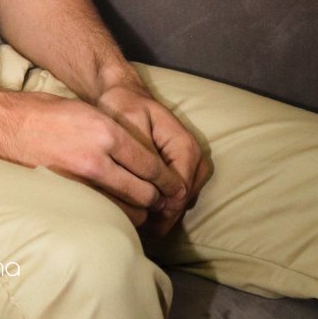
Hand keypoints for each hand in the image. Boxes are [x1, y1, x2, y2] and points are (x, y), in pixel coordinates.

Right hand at [0, 91, 194, 228]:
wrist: (4, 125)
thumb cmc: (44, 113)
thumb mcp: (87, 112)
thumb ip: (115, 134)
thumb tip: (140, 159)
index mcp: (107, 131)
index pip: (151, 165)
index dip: (166, 179)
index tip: (171, 186)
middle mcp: (99, 157)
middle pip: (145, 191)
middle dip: (155, 198)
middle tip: (157, 199)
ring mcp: (82, 180)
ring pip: (128, 209)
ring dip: (137, 211)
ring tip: (136, 207)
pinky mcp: (68, 195)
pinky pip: (103, 213)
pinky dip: (113, 215)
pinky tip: (112, 210)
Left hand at [96, 82, 211, 236]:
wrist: (123, 92)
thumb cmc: (122, 105)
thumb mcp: (127, 125)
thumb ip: (145, 157)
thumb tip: (159, 193)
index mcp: (184, 146)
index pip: (179, 193)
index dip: (161, 212)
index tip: (137, 221)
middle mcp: (195, 156)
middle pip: (183, 201)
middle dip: (162, 217)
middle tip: (134, 226)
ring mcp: (192, 164)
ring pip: (182, 202)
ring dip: (162, 214)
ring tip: (136, 220)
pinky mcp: (183, 168)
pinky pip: (177, 195)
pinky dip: (162, 205)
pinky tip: (142, 211)